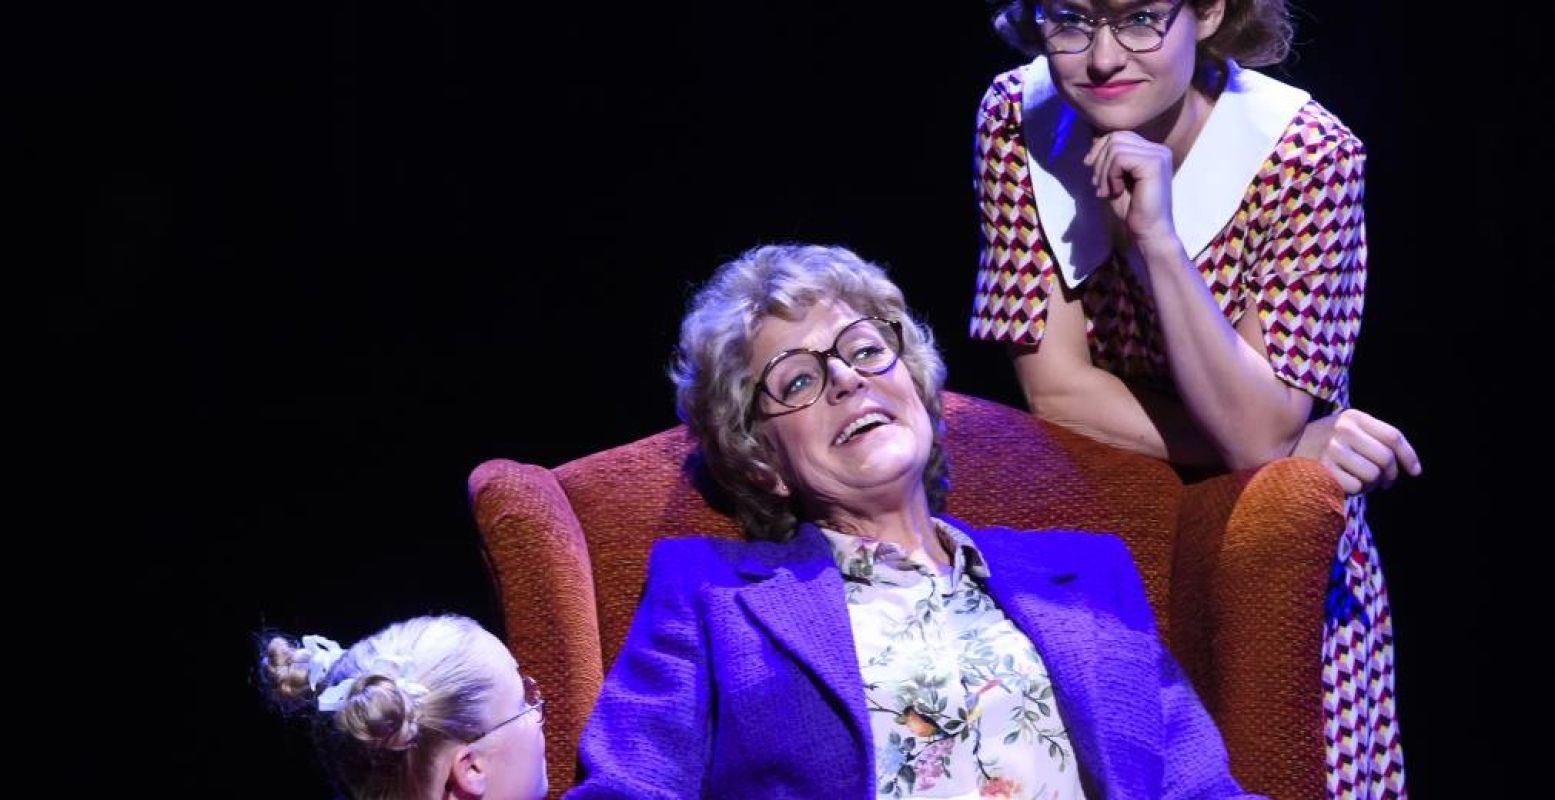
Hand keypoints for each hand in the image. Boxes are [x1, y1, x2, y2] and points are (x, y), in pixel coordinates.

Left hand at [1083, 131, 1176, 246]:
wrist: (1148, 232)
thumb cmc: (1131, 209)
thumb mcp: (1114, 178)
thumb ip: (1108, 159)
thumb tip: (1093, 137)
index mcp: (1151, 152)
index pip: (1119, 135)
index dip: (1099, 150)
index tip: (1091, 171)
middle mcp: (1158, 149)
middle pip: (1115, 137)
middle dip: (1099, 161)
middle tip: (1098, 185)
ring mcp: (1158, 155)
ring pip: (1115, 147)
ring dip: (1103, 171)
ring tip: (1106, 191)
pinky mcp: (1154, 164)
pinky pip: (1120, 158)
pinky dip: (1111, 175)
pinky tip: (1116, 191)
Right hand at [1293, 408, 1421, 494]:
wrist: (1283, 451)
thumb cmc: (1323, 444)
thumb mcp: (1346, 431)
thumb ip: (1374, 439)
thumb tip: (1411, 467)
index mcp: (1353, 416)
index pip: (1393, 437)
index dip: (1409, 456)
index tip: (1414, 471)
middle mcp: (1342, 429)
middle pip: (1386, 458)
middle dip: (1390, 475)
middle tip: (1384, 482)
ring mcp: (1331, 448)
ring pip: (1373, 474)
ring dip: (1371, 484)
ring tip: (1360, 482)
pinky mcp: (1323, 468)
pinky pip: (1356, 486)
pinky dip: (1355, 490)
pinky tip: (1344, 484)